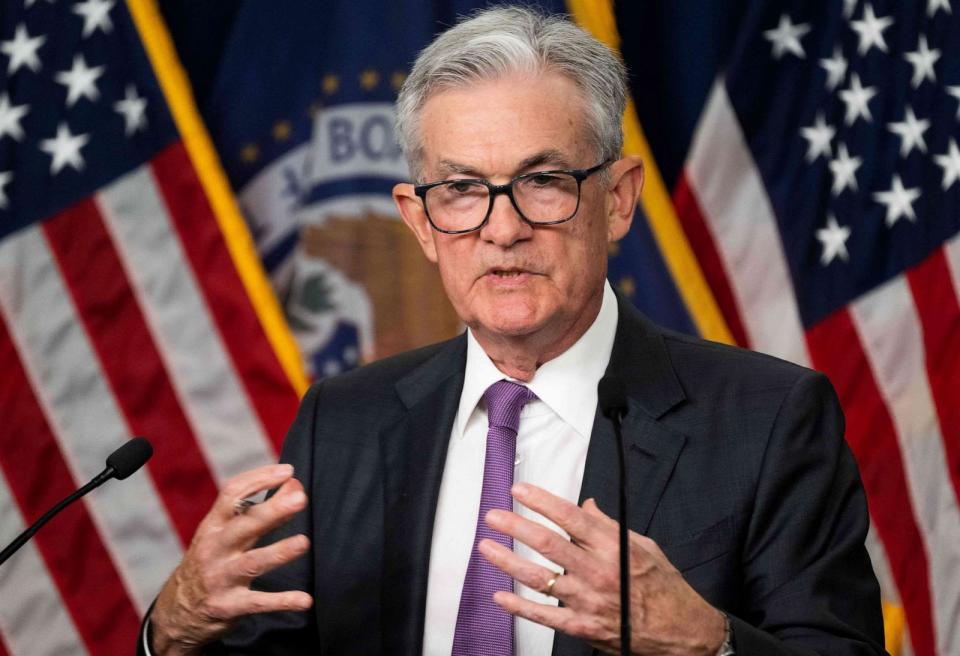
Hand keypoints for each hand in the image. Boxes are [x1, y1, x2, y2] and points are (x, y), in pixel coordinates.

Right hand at [150, 464, 312, 654]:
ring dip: (279, 552)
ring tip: (304, 542)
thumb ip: (258, 511)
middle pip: (244, 525)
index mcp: (213, 526)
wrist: (178, 611)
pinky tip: (305, 600)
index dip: (259, 479)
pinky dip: (283, 601)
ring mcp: (221, 578)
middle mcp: (215, 549)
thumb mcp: (225, 534)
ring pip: (253, 563)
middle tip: (300, 499)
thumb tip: (295, 488)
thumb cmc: (212, 560)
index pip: (232, 494)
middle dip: (272, 511)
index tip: (287, 471)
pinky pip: (259, 603)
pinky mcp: (229, 606)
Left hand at [480, 483, 725, 655]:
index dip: (542, 501)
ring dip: (508, 561)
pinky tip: (501, 596)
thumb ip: (610, 527)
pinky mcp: (582, 626)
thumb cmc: (665, 589)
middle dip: (516, 526)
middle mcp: (598, 571)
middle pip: (548, 543)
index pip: (570, 517)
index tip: (520, 491)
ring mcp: (588, 601)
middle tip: (494, 516)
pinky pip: (544, 615)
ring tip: (487, 547)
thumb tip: (586, 507)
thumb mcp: (644, 546)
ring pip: (539, 578)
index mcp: (614, 547)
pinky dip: (519, 606)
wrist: (682, 632)